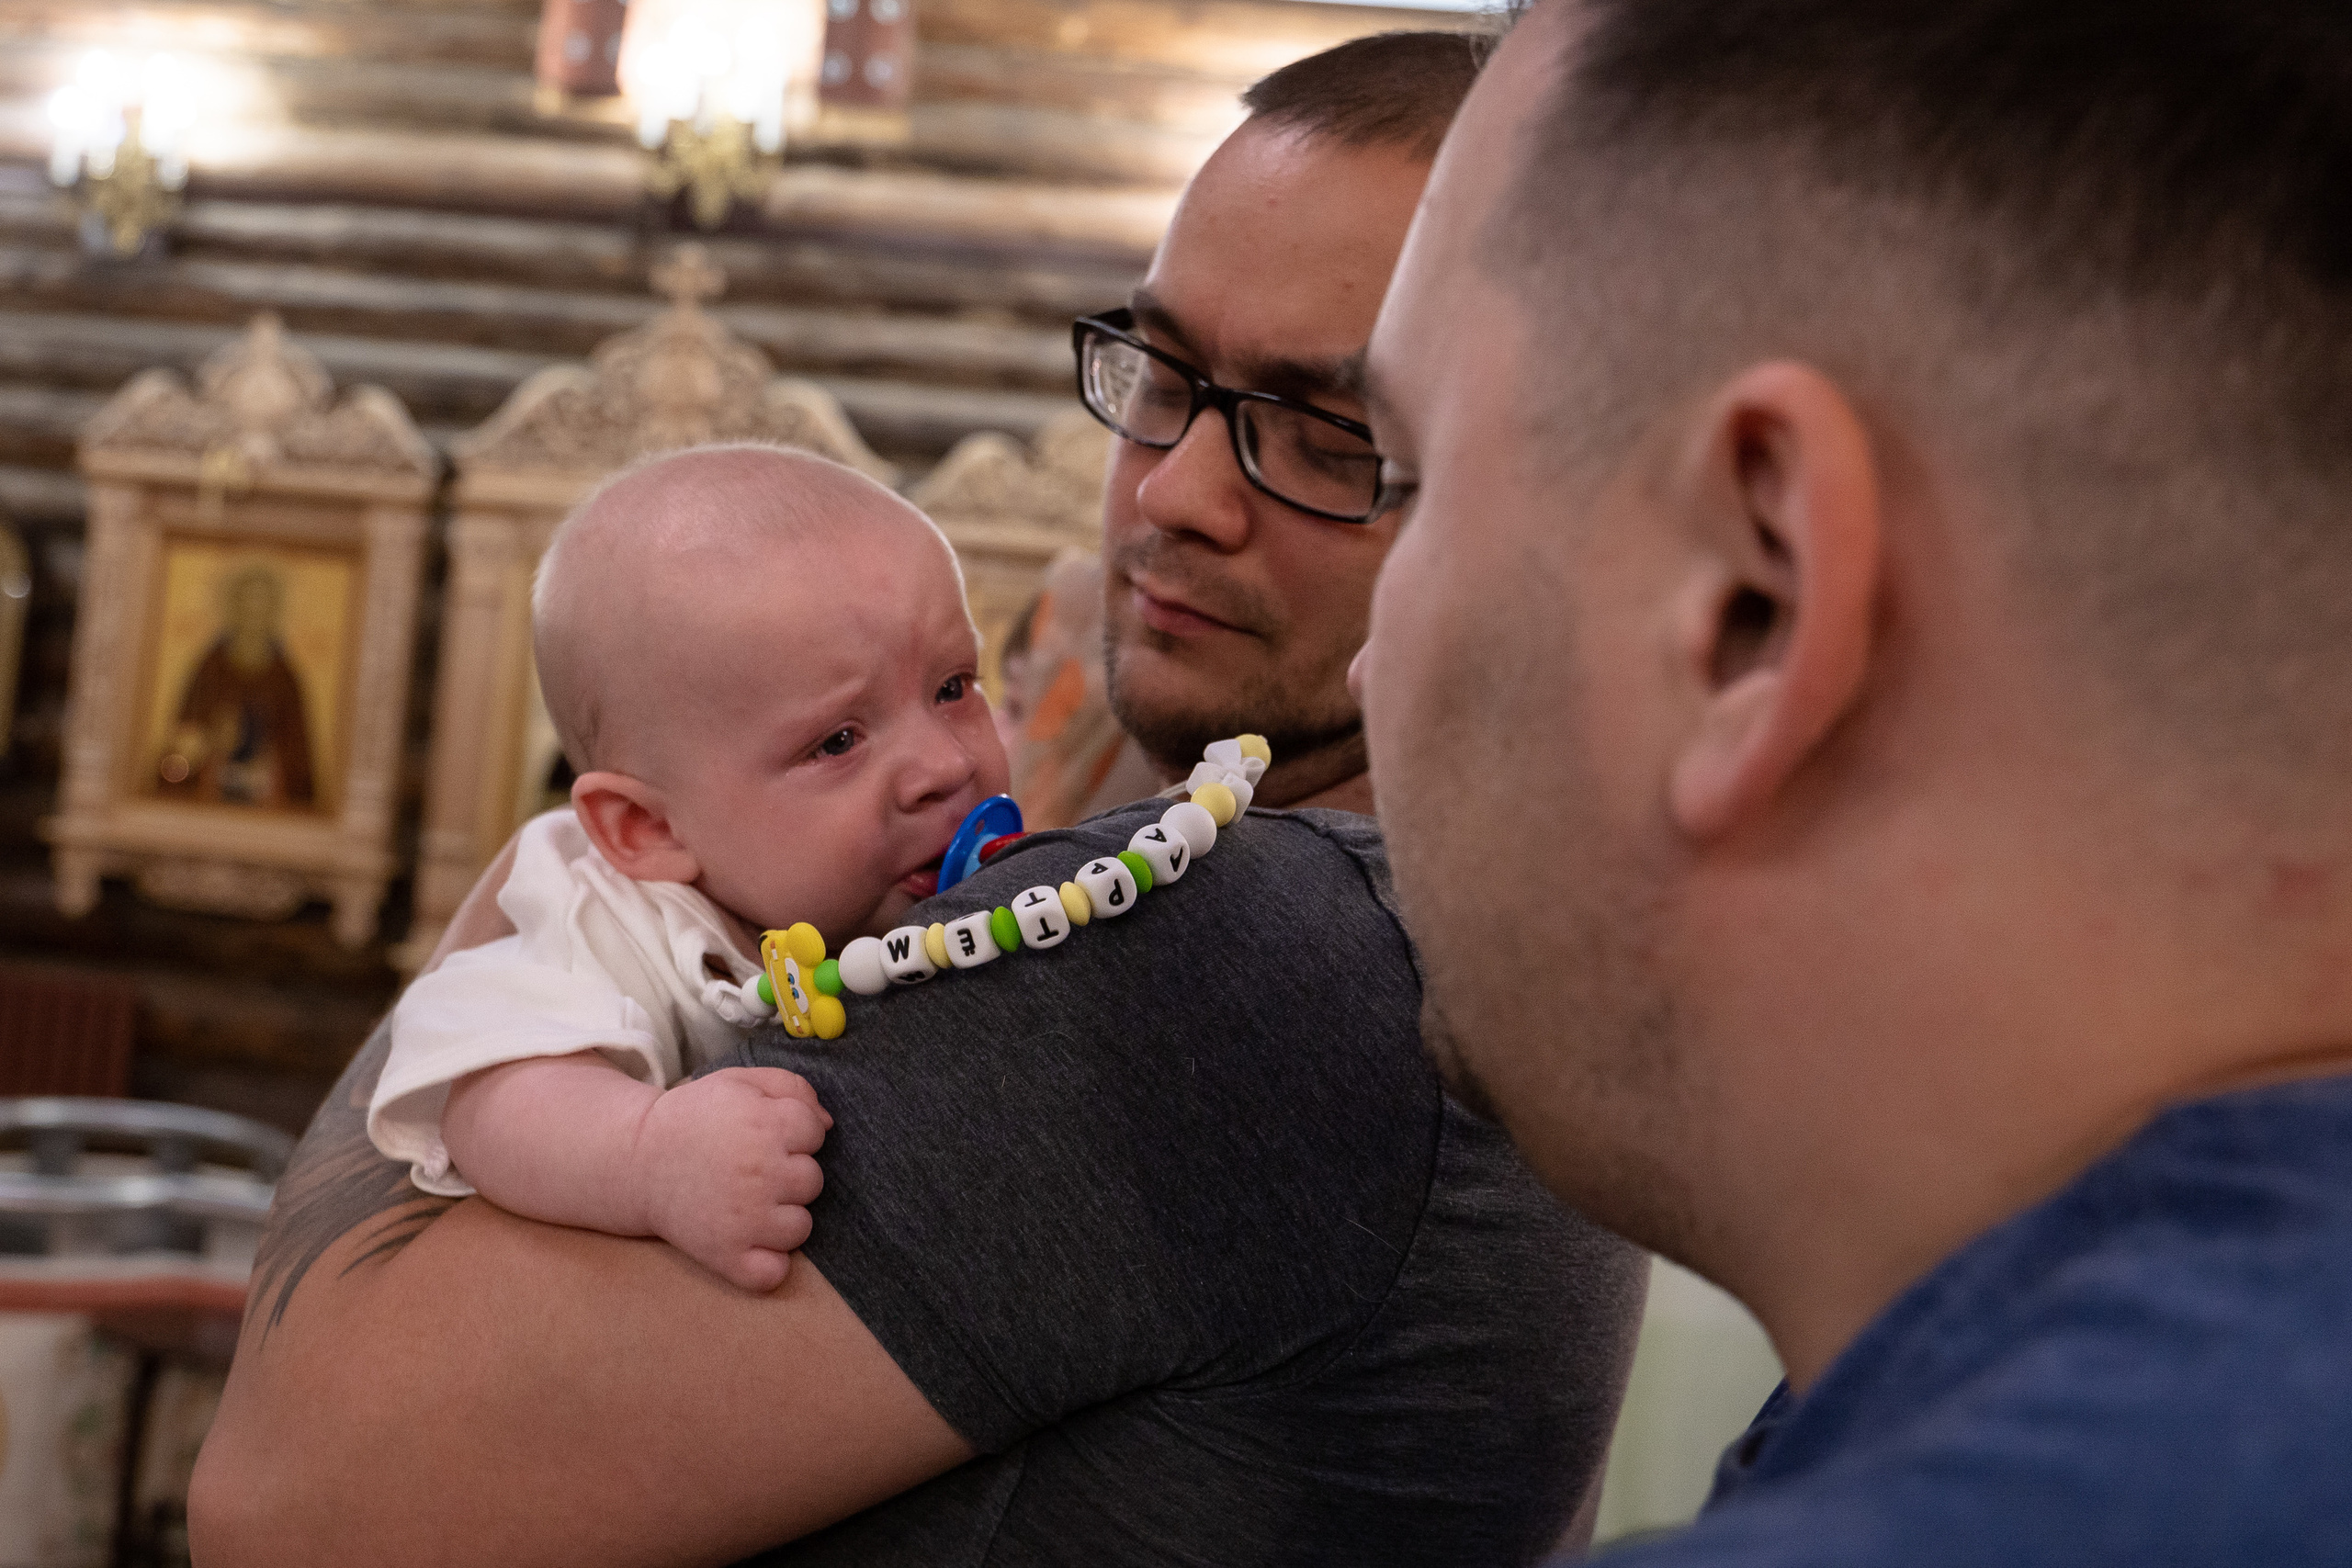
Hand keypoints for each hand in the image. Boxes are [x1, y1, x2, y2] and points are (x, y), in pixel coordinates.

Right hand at [630, 1067, 830, 1291]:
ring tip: (748, 1203)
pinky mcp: (726, 1255)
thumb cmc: (696, 1118)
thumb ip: (792, 1088)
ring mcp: (745, 1219)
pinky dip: (767, 1264)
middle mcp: (761, 1172)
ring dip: (781, 1218)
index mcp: (766, 1125)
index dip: (795, 1132)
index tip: (765, 1135)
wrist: (637, 1159)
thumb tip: (828, 1123)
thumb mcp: (740, 1082)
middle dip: (790, 1174)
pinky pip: (773, 1273)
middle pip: (813, 1181)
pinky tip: (749, 1242)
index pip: (816, 1133)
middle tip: (752, 1170)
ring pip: (800, 1227)